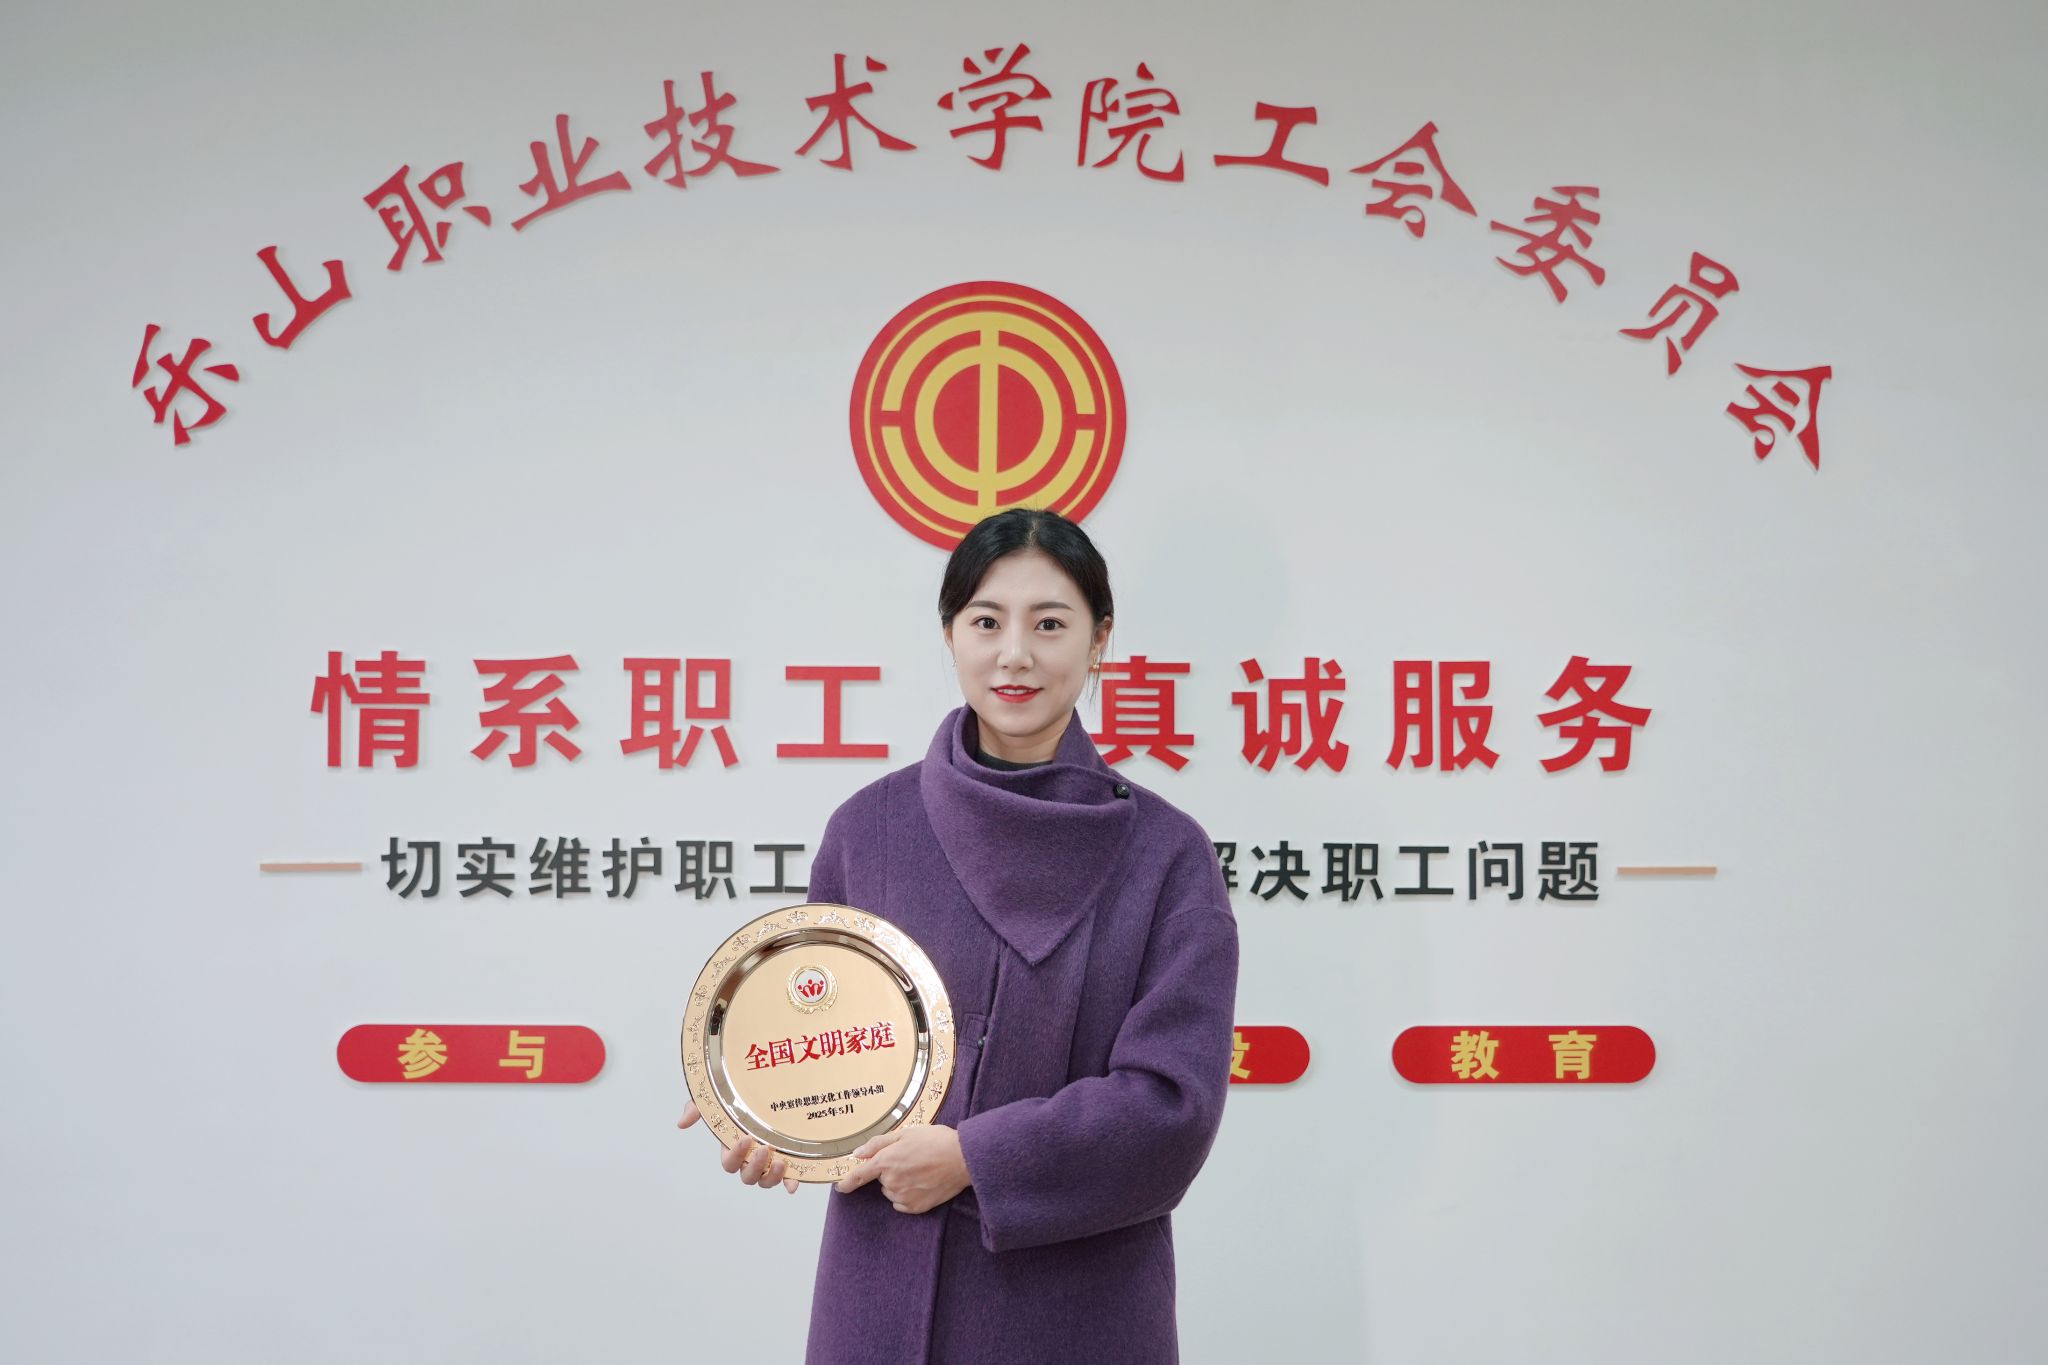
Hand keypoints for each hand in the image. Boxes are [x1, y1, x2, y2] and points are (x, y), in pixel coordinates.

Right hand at [678, 1099, 797, 1193]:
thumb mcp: (715, 1100)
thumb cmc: (737, 1099)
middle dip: (755, 1167)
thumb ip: (697, 1109)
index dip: (736, 1155)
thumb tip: (682, 1123)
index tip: (745, 1138)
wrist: (765, 1086)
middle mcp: (749, 1159)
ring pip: (765, 1181)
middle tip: (765, 1149)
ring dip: (772, 1177)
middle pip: (748, 1177)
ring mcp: (768, 1161)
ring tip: (781, 1162)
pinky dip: (790, 1182)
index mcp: (733, 1148)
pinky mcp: (786, 1158)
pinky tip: (794, 1184)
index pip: (730, 1163)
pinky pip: (788, 1177)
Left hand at [833, 1124, 969, 1213]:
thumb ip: (878, 1144)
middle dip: (890, 1170)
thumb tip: (858, 1154)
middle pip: (881, 1180)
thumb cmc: (936, 1141)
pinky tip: (923, 1183)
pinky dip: (908, 1194)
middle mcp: (892, 1182)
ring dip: (900, 1182)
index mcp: (886, 1162)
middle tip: (911, 1158)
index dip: (846, 1182)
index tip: (840, 1186)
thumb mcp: (905, 1134)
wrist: (963, 1159)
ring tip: (921, 1169)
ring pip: (892, 1191)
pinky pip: (902, 1202)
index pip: (858, 1176)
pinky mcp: (916, 1207)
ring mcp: (904, 1197)